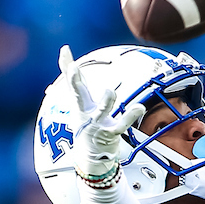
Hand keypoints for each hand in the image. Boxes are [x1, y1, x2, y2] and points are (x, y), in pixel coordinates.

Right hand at [59, 44, 144, 182]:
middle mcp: (86, 112)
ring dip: (105, 101)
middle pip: (78, 95)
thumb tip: (65, 50)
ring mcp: (98, 123)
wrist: (90, 154)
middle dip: (74, 82)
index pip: (72, 84)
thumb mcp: (78, 97)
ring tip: (109, 91)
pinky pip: (122, 124)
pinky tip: (139, 107)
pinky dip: (130, 116)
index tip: (66, 55)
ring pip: (101, 110)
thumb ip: (73, 76)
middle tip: (74, 69)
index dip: (69, 71)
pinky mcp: (111, 133)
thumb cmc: (85, 119)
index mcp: (79, 102)